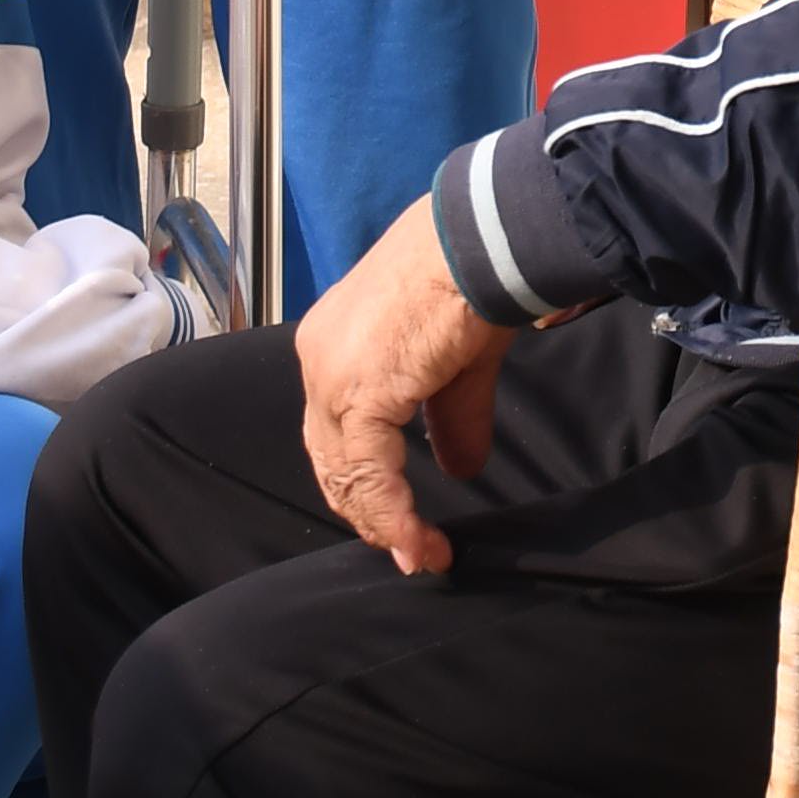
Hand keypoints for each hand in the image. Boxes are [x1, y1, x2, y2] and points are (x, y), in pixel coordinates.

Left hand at [292, 207, 519, 574]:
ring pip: (344, 472)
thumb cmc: (471, 281)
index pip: (336, 431)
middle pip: (331, 458)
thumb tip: (461, 470)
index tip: (402, 525)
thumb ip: (450, 419)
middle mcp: (319, 360)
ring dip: (383, 523)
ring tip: (419, 554)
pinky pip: (369, 473)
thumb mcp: (456, 365)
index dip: (367, 482)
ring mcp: (330, 376)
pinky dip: (394, 514)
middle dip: (368, 510)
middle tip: (408, 549)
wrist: (479, 242)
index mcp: (334, 345)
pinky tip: (418, 541)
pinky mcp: (357, 393)